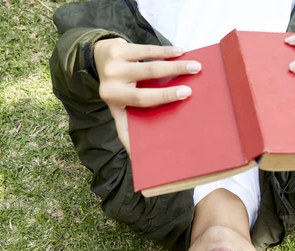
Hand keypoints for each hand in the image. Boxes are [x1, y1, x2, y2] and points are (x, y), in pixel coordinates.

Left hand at [93, 38, 201, 153]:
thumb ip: (128, 125)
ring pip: (150, 68)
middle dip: (169, 94)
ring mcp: (114, 69)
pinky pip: (147, 51)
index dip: (136, 139)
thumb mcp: (119, 105)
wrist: (99, 56)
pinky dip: (166, 51)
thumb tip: (138, 156)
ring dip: (176, 67)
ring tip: (194, 66)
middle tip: (190, 92)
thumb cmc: (118, 85)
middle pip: (145, 95)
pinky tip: (180, 52)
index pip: (129, 124)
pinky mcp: (119, 49)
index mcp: (114, 105)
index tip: (152, 147)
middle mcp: (111, 89)